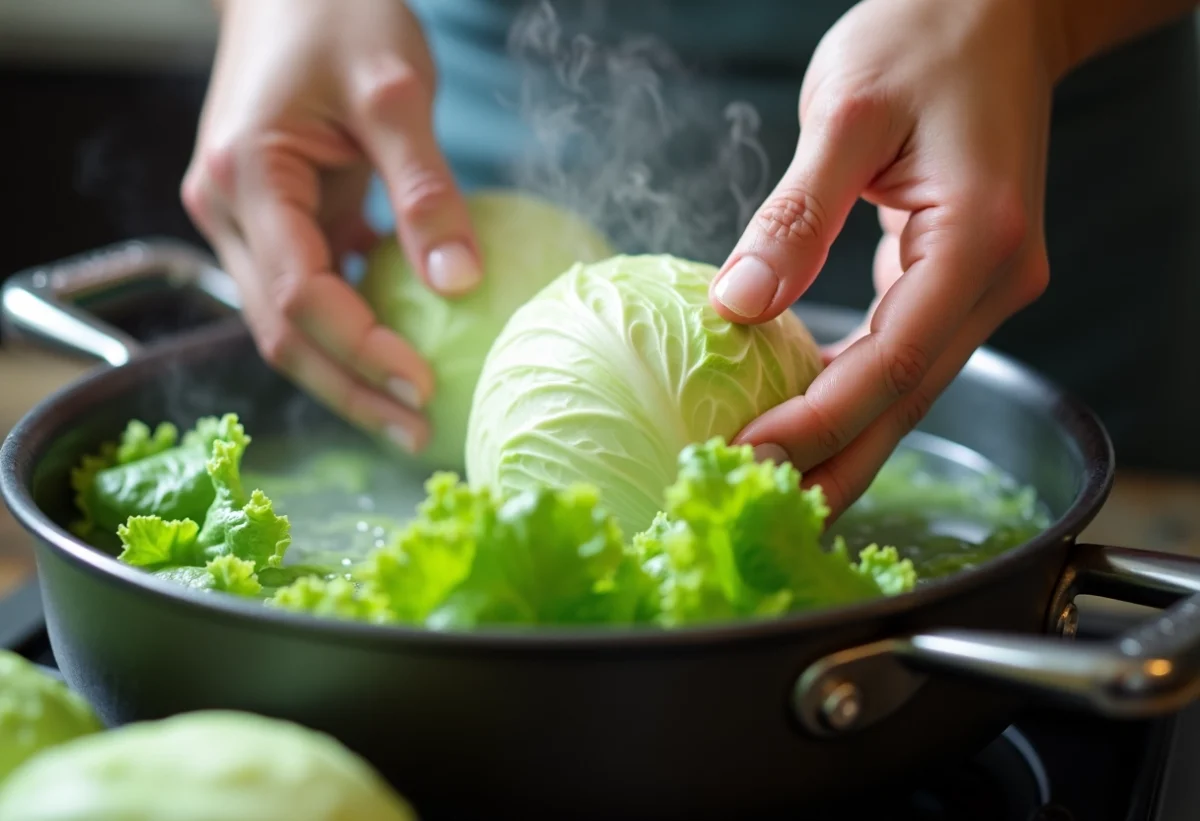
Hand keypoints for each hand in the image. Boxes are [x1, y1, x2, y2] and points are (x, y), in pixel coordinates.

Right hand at [182, 0, 481, 452]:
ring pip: (288, 323)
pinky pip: (306, 292)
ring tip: (411, 414)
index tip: (424, 389)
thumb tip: (461, 283)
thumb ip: (425, 189)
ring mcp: (241, 219)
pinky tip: (402, 354)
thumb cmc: (339, 13)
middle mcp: (226, 209)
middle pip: (283, 332)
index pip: (301, 295)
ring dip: (348, 372)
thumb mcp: (396, 90)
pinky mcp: (270, 219)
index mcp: (246, 177)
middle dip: (352, 390)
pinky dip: (350, 329)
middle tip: (418, 434)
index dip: (363, 351)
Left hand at [710, 0, 1060, 517]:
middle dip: (831, 466)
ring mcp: (981, 287)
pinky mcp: (954, 281)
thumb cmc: (923, 38)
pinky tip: (801, 422)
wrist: (997, 8)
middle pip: (904, 403)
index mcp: (975, 244)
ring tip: (772, 491)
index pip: (888, 365)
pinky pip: (900, 357)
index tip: (745, 460)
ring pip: (904, 392)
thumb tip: (741, 304)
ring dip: (840, 444)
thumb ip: (797, 213)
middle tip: (757, 517)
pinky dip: (850, 397)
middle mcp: (991, 282)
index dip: (816, 424)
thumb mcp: (846, 111)